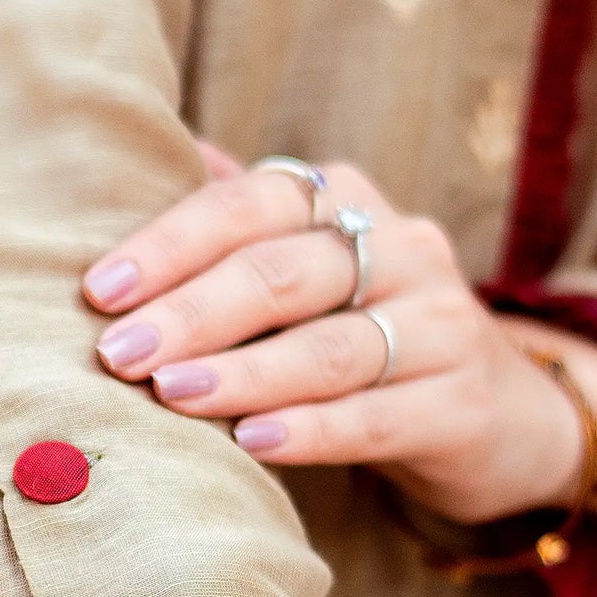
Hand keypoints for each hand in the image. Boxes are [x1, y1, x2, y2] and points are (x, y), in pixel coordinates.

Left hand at [84, 145, 596, 523]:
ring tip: (172, 395)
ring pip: (329, 350)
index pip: (249, 207)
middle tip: (117, 354)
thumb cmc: (363, 331)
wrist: (497, 416)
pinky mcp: (463, 403)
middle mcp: (403, 248)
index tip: (99, 290)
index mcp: (346, 202)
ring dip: (242, 373)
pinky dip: (310, 430)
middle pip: (283, 274)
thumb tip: (149, 153)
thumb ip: (234, 223)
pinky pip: (376, 417)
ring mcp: (443, 324)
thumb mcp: (306, 268)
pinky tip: (250, 443)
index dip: (171, 244)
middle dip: (192, 313)